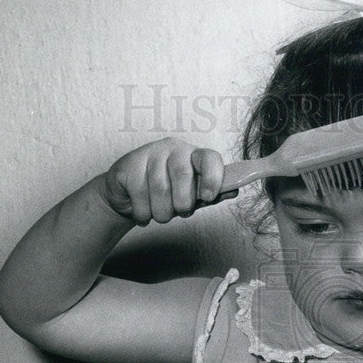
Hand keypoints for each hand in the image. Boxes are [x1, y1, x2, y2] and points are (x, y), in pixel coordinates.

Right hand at [101, 139, 235, 224]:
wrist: (128, 196)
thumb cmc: (167, 194)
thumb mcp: (193, 196)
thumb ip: (212, 193)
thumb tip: (234, 189)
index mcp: (193, 156)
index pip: (209, 158)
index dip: (212, 177)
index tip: (208, 196)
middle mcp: (173, 149)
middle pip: (182, 174)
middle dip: (182, 203)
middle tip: (179, 212)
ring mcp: (149, 153)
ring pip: (159, 189)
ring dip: (161, 212)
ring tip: (159, 214)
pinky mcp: (128, 164)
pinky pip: (139, 194)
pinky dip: (143, 212)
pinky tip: (143, 211)